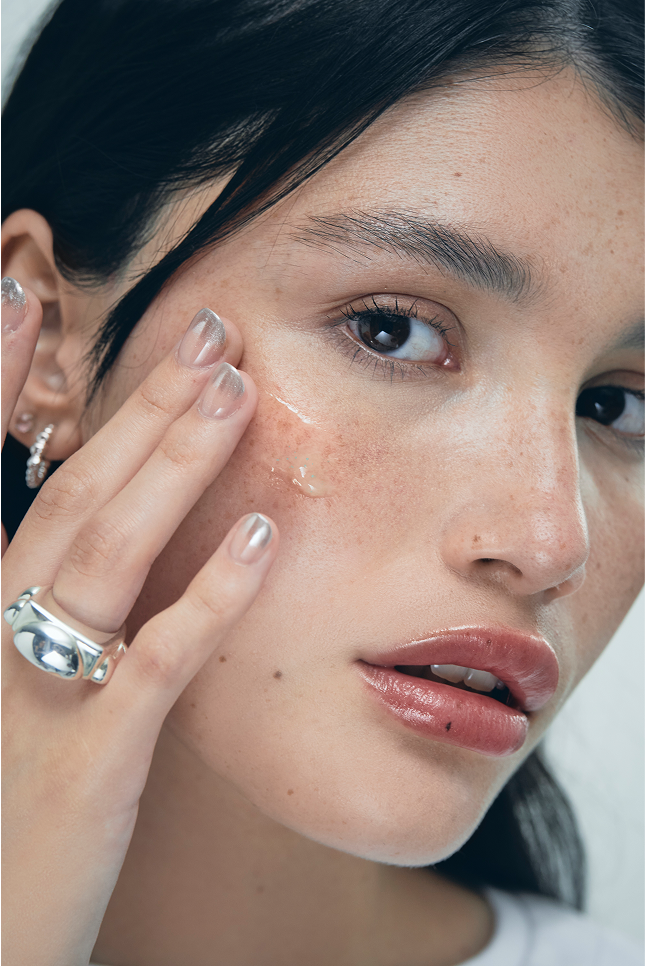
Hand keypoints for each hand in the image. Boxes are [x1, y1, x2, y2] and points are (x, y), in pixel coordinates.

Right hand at [1, 281, 278, 965]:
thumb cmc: (4, 793)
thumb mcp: (14, 681)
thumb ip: (52, 604)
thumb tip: (118, 528)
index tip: (26, 299)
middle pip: (72, 494)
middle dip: (137, 405)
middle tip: (205, 330)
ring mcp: (36, 692)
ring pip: (106, 554)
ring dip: (174, 466)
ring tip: (236, 391)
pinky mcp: (87, 759)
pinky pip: (153, 663)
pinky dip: (208, 596)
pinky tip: (264, 538)